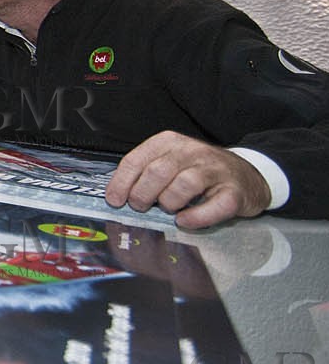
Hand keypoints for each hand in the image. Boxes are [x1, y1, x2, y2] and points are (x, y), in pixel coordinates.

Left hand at [105, 131, 270, 229]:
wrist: (248, 175)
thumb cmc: (200, 171)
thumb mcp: (170, 161)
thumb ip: (146, 171)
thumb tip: (117, 194)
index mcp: (170, 142)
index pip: (137, 160)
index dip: (121, 183)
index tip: (114, 200)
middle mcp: (192, 151)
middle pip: (157, 172)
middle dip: (142, 194)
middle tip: (140, 207)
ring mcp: (215, 170)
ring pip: (183, 185)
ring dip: (169, 203)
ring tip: (168, 210)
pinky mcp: (234, 192)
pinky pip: (213, 206)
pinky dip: (196, 217)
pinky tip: (185, 221)